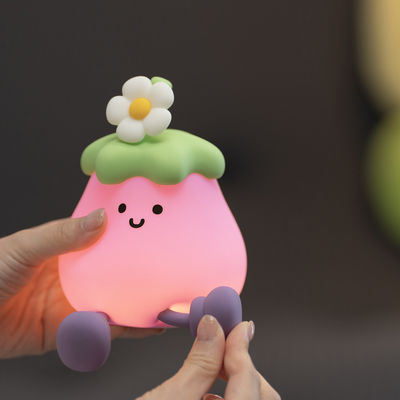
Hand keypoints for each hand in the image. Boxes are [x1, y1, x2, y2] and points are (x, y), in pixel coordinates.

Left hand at [0, 209, 162, 357]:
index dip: (129, 235)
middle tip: (170, 267)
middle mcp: (75, 276)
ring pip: (116, 301)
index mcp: (66, 250)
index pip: (105, 239)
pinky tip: (146, 325)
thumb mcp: (23, 247)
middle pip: (116, 271)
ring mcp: (75, 303)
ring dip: (141, 302)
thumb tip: (100, 218)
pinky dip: (126, 328)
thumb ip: (61, 235)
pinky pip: (104, 329)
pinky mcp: (71, 330)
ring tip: (167, 299)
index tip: (155, 231)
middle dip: (142, 270)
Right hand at [137, 315, 279, 399]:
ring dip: (236, 384)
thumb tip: (213, 327)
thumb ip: (199, 363)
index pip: (249, 383)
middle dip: (242, 367)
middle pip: (260, 396)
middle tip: (223, 345)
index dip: (241, 348)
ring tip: (212, 369)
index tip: (237, 327)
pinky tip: (205, 398)